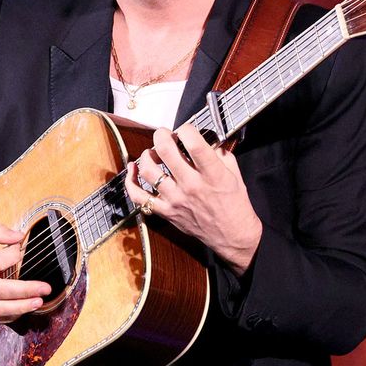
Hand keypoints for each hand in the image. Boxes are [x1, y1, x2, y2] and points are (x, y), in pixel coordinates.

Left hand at [125, 125, 262, 276]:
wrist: (232, 236)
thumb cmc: (235, 203)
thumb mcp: (234, 173)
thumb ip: (218, 153)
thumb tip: (204, 138)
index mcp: (212, 174)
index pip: (194, 144)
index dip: (185, 130)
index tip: (185, 130)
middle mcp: (192, 186)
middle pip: (166, 152)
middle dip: (161, 136)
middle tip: (164, 134)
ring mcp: (176, 199)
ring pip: (149, 171)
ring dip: (147, 156)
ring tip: (153, 153)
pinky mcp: (166, 212)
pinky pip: (140, 197)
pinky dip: (131, 181)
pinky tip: (133, 169)